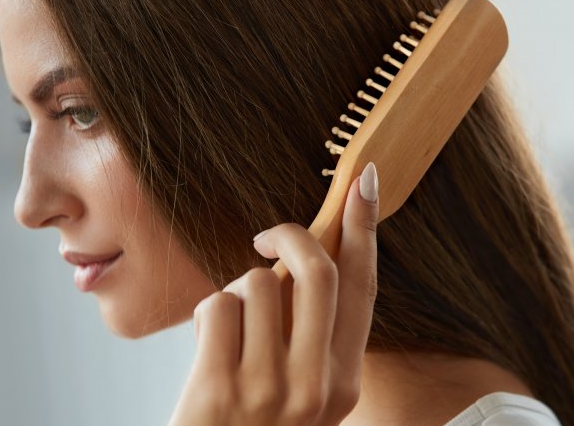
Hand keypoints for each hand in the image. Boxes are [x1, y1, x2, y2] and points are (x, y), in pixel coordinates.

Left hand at [168, 162, 379, 424]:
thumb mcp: (300, 392)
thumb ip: (309, 335)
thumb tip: (297, 259)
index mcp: (344, 382)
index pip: (363, 289)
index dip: (365, 229)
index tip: (364, 181)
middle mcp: (317, 386)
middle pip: (318, 271)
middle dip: (290, 234)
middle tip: (265, 234)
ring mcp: (269, 390)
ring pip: (257, 283)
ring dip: (236, 291)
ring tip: (229, 329)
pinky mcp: (219, 390)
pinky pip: (217, 306)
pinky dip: (209, 313)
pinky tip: (208, 346)